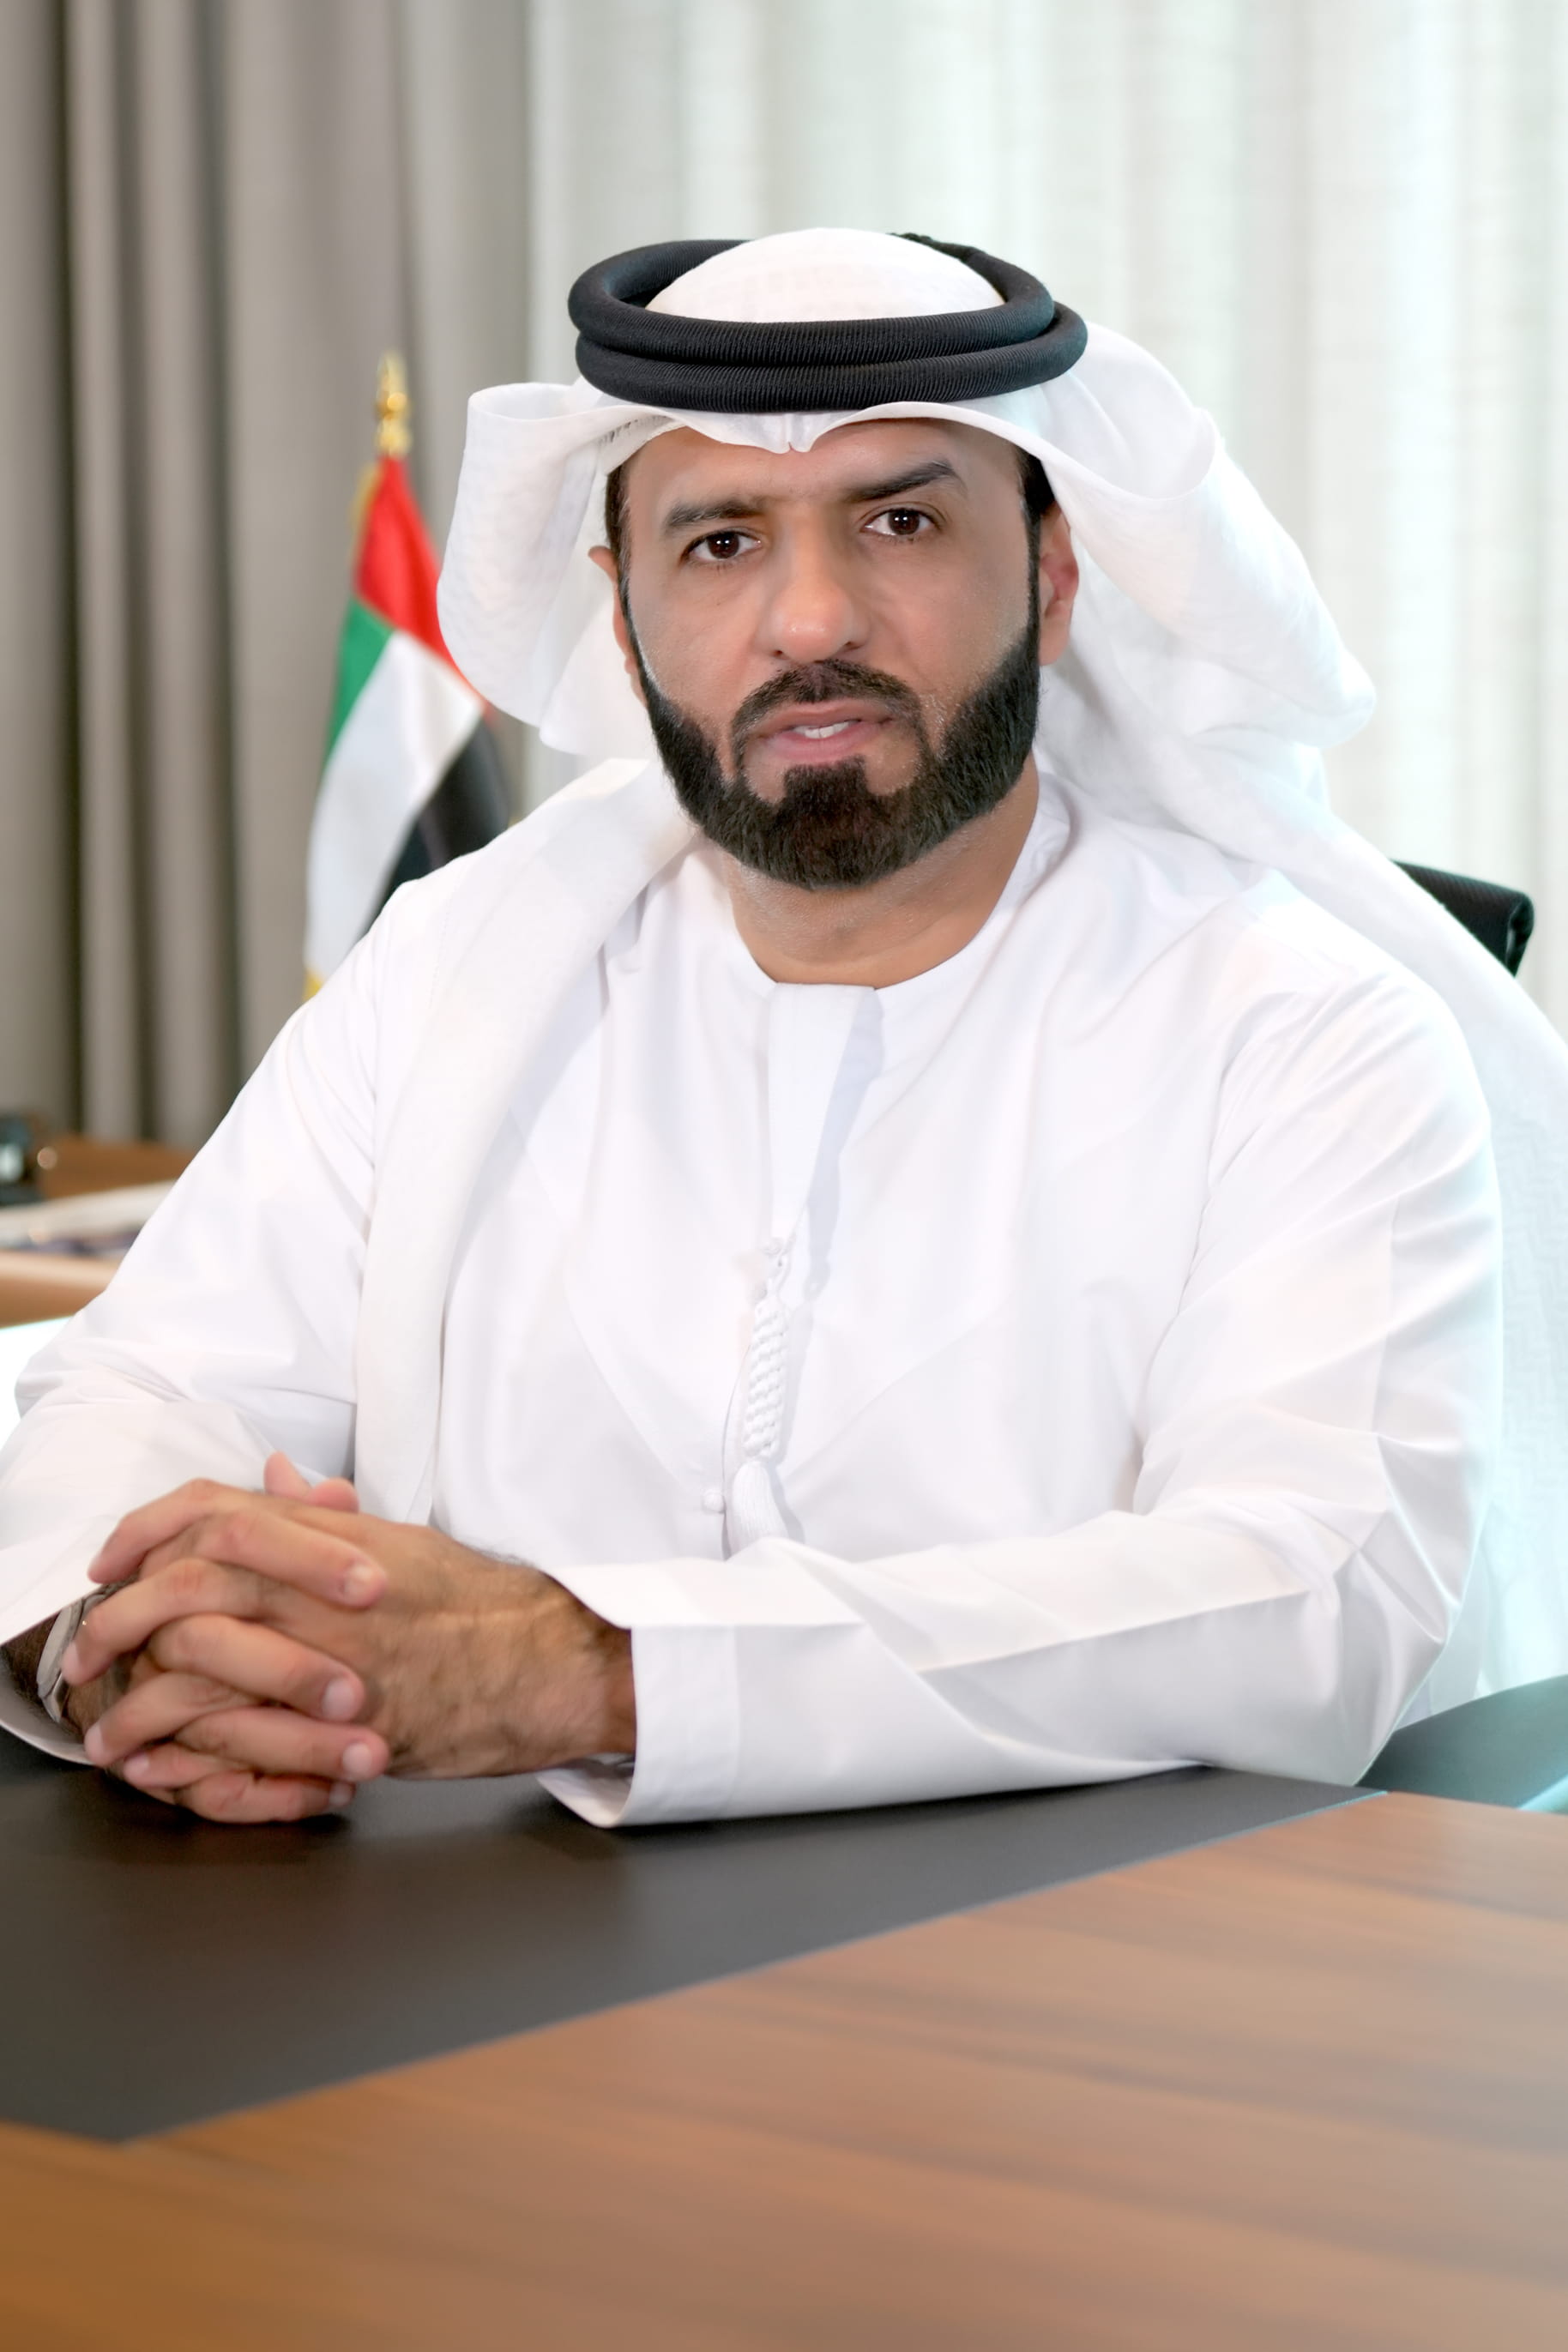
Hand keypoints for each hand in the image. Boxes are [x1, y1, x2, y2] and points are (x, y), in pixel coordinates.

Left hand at [69, 1459, 634, 1795]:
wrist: (545, 1663)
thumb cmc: (481, 1605)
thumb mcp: (399, 1541)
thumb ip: (323, 1515)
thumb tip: (272, 1476)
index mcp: (330, 1536)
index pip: (210, 1511)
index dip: (144, 1532)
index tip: (108, 1564)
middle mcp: (320, 1587)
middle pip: (184, 1585)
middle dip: (118, 1622)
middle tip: (87, 1654)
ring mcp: (328, 1654)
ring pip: (197, 1669)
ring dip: (136, 1704)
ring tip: (107, 1734)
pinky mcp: (340, 1721)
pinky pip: (239, 1741)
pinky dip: (185, 1759)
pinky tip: (159, 1772)